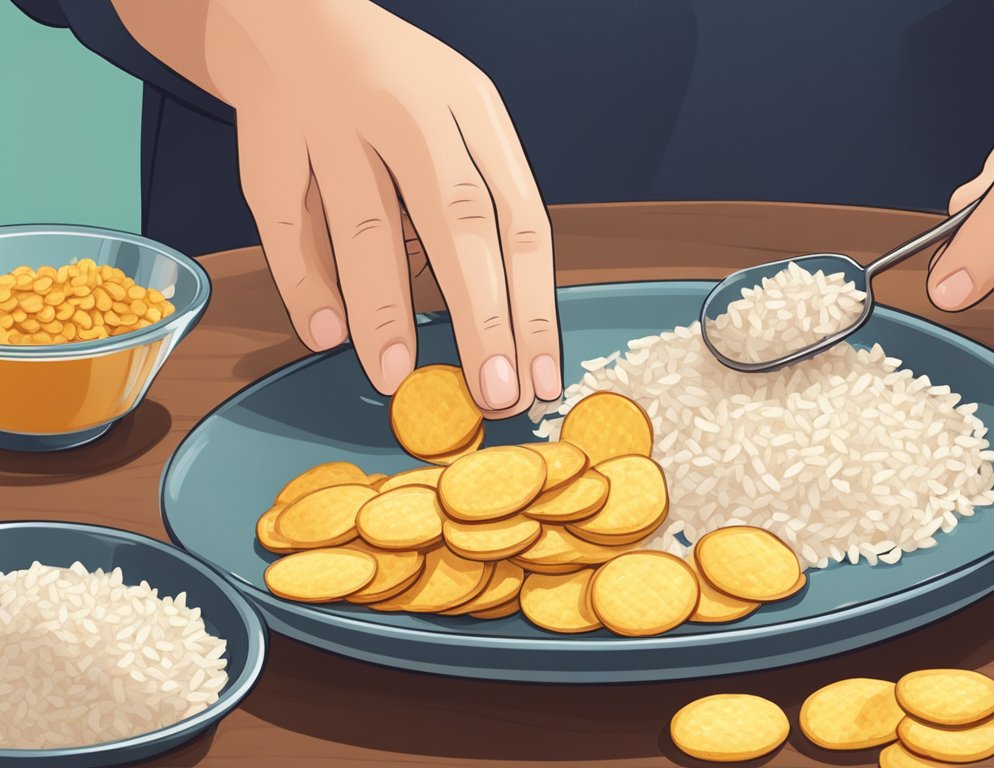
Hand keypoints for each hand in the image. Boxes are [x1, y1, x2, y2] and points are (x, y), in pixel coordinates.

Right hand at [114, 0, 560, 415]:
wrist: (290, 11)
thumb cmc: (394, 88)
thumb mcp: (458, 118)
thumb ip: (481, 202)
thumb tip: (502, 321)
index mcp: (471, 106)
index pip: (519, 217)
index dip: (533, 305)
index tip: (540, 376)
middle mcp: (407, 110)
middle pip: (456, 221)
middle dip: (480, 317)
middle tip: (493, 392)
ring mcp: (333, 122)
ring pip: (365, 225)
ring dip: (384, 310)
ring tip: (397, 378)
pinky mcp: (268, 142)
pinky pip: (288, 224)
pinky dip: (306, 283)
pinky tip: (327, 336)